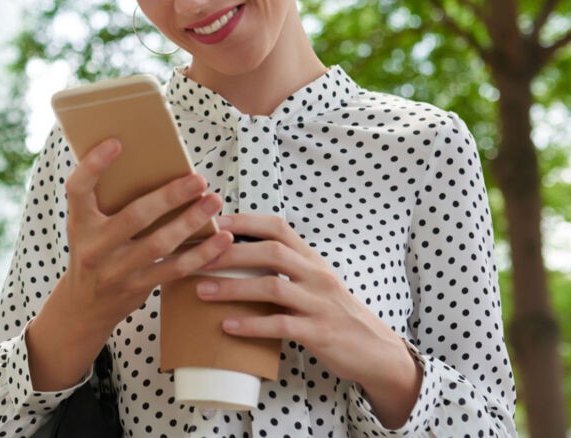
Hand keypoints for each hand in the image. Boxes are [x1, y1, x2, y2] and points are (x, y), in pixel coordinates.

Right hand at [27, 139, 233, 390]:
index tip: (116, 142)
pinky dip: (202, 254)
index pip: (78, 189)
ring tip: (214, 201)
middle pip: (134, 216)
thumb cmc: (92, 251)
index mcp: (79, 222)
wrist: (83, 306)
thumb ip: (104, 199)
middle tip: (198, 179)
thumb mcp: (85, 225)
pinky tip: (222, 239)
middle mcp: (95, 246)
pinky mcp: (138, 287)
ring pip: (159, 243)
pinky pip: (175, 269)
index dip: (94, 165)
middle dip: (170, 196)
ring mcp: (116, 270)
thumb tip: (142, 157)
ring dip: (191, 221)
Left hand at [196, 213, 421, 426]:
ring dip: (233, 288)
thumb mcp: (314, 283)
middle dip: (229, 252)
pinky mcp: (320, 332)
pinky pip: (281, 324)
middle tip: (195, 257)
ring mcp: (319, 303)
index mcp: (311, 259)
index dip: (244, 221)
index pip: (278, 227)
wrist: (375, 349)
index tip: (212, 221)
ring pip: (272, 287)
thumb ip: (285, 269)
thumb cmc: (334, 314)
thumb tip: (236, 257)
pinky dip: (252, 325)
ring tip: (201, 291)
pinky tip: (228, 326)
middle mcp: (317, 275)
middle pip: (270, 252)